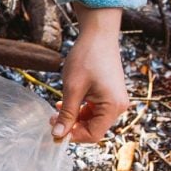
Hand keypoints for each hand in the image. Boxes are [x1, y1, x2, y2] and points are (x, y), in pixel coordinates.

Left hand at [51, 4, 128, 142]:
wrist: (98, 35)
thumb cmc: (86, 58)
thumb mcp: (72, 88)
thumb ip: (66, 114)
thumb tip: (57, 134)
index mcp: (113, 106)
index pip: (93, 134)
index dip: (73, 136)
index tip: (55, 131)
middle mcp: (118, 106)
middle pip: (93, 129)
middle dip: (72, 127)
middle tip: (52, 119)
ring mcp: (114, 100)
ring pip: (91, 120)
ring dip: (73, 118)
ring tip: (56, 110)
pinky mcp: (109, 94)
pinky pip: (93, 110)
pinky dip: (78, 110)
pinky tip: (64, 103)